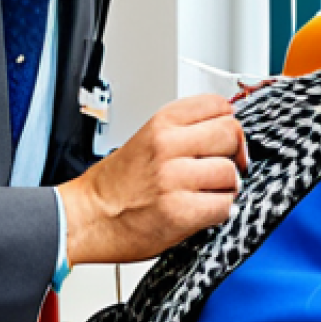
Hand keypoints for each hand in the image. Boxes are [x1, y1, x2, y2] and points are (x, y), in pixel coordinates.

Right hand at [58, 94, 246, 264]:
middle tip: (223, 167)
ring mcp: (174, 178)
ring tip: (207, 193)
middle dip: (233, 154)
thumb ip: (184, 133)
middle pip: (230, 134)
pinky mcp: (179, 212)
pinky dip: (219, 211)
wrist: (87, 217)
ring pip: (231, 173)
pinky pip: (223, 206)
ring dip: (226, 188)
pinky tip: (202, 211)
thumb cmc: (115, 185)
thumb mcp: (146, 140)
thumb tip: (228, 134)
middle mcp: (167, 145)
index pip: (217, 104)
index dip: (228, 122)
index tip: (225, 138)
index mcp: (161, 123)